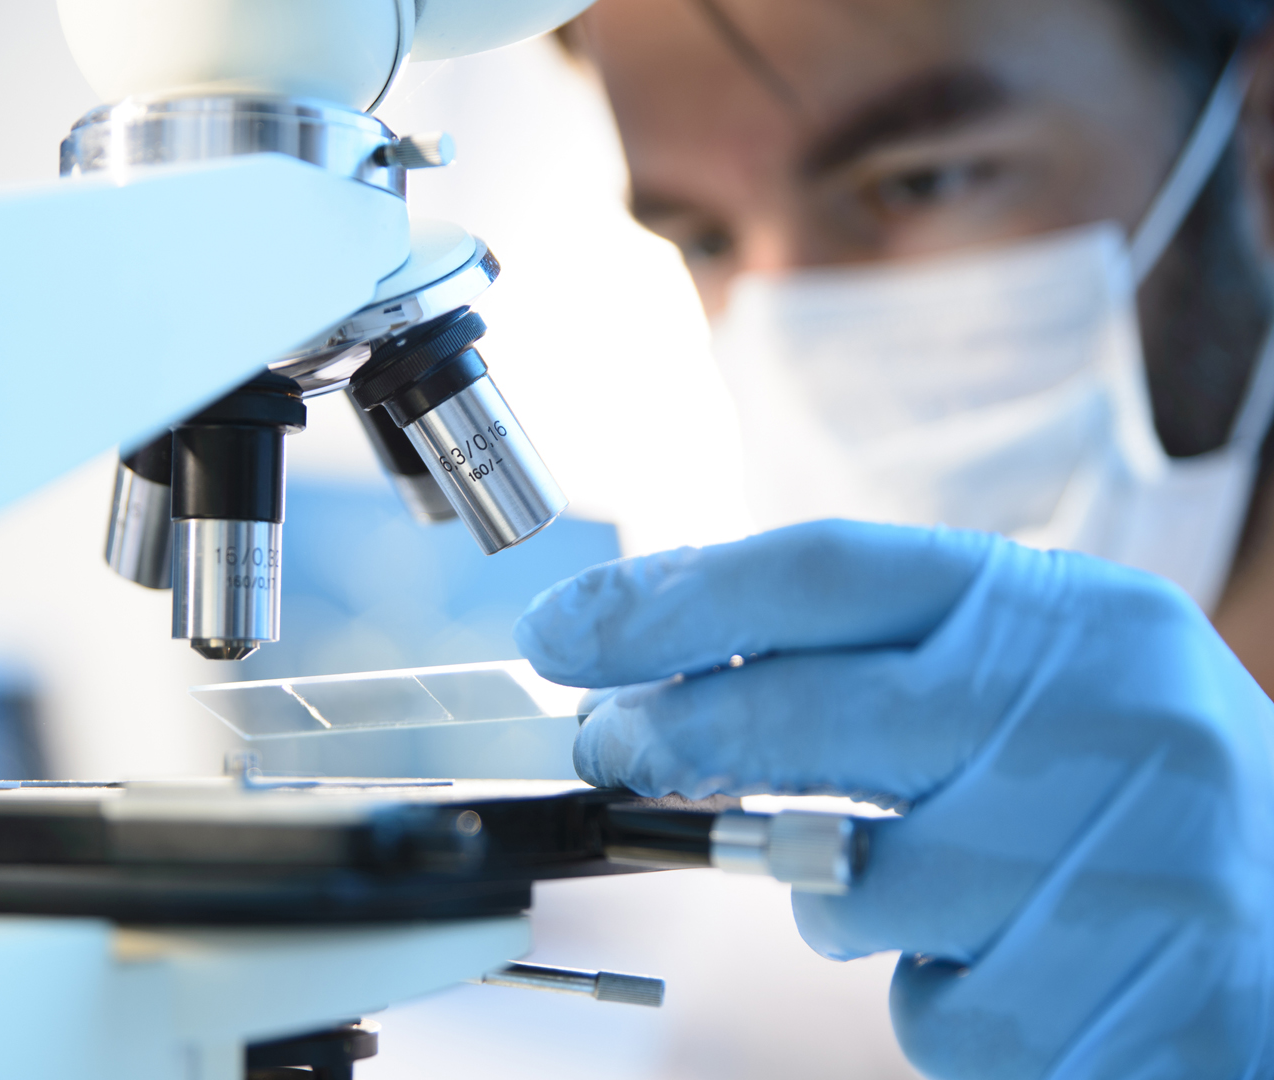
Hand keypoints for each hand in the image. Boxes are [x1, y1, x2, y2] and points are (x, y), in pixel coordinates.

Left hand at [514, 520, 1273, 1078]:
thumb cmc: (1131, 779)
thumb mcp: (1030, 676)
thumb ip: (873, 664)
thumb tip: (659, 665)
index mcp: (1062, 610)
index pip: (824, 574)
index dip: (669, 602)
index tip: (561, 635)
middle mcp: (1101, 711)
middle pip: (803, 715)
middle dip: (671, 737)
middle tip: (613, 749)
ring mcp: (1132, 857)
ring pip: (853, 897)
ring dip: (842, 905)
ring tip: (936, 887)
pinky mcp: (1148, 992)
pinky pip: (939, 1019)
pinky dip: (937, 1003)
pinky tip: (1012, 962)